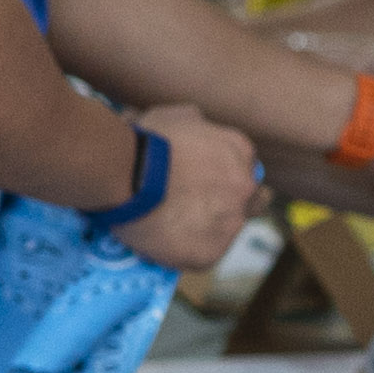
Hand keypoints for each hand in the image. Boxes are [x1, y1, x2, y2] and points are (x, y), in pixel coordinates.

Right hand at [114, 103, 260, 270]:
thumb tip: (197, 125)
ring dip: (204, 231)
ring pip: (224, 233)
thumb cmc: (146, 140)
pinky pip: (201, 257)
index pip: (243, 169)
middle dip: (228, 206)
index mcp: (241, 152)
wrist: (125, 173)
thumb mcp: (176, 115)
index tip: (204, 184)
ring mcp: (230, 224)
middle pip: (248, 203)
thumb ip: (197, 123)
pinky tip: (164, 242)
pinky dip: (184, 252)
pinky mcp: (209, 253)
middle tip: (196, 209)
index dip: (224, 178)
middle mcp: (245, 189)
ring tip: (171, 227)